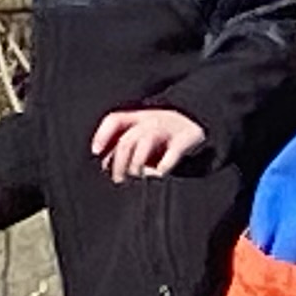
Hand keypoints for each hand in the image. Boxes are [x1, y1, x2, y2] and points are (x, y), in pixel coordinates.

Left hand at [93, 106, 208, 180]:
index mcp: (138, 116)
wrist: (199, 122)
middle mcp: (151, 120)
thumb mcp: (144, 130)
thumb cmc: (166, 133)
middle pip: (127, 140)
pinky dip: (163, 166)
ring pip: (144, 144)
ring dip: (136, 164)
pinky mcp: (185, 140)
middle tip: (119, 179)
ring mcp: (168, 129)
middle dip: (119, 163)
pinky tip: (159, 174)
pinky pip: (171, 154)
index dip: (102, 135)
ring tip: (138, 176)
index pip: (115, 120)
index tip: (96, 152)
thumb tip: (106, 164)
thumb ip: (126, 143)